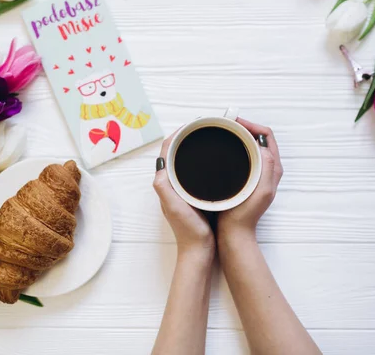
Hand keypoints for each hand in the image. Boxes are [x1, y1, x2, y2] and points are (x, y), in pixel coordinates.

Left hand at [153, 132, 214, 259]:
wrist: (199, 251)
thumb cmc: (189, 231)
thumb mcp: (175, 207)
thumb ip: (165, 188)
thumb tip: (160, 170)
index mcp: (165, 183)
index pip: (168, 150)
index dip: (177, 134)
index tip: (192, 124)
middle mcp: (171, 184)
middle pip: (176, 152)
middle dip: (187, 137)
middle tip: (204, 126)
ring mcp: (182, 189)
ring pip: (186, 161)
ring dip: (194, 148)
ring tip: (210, 137)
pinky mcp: (193, 194)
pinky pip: (195, 171)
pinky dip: (202, 161)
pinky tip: (215, 160)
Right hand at [218, 118, 282, 239]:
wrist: (234, 233)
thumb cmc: (245, 215)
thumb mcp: (261, 190)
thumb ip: (266, 167)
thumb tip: (261, 145)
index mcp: (272, 168)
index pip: (266, 135)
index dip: (252, 125)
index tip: (234, 122)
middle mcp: (266, 169)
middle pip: (257, 138)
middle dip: (243, 128)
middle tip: (224, 125)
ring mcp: (255, 174)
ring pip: (248, 147)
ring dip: (236, 137)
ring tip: (220, 134)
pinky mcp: (244, 179)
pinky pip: (240, 156)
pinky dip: (231, 149)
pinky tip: (218, 151)